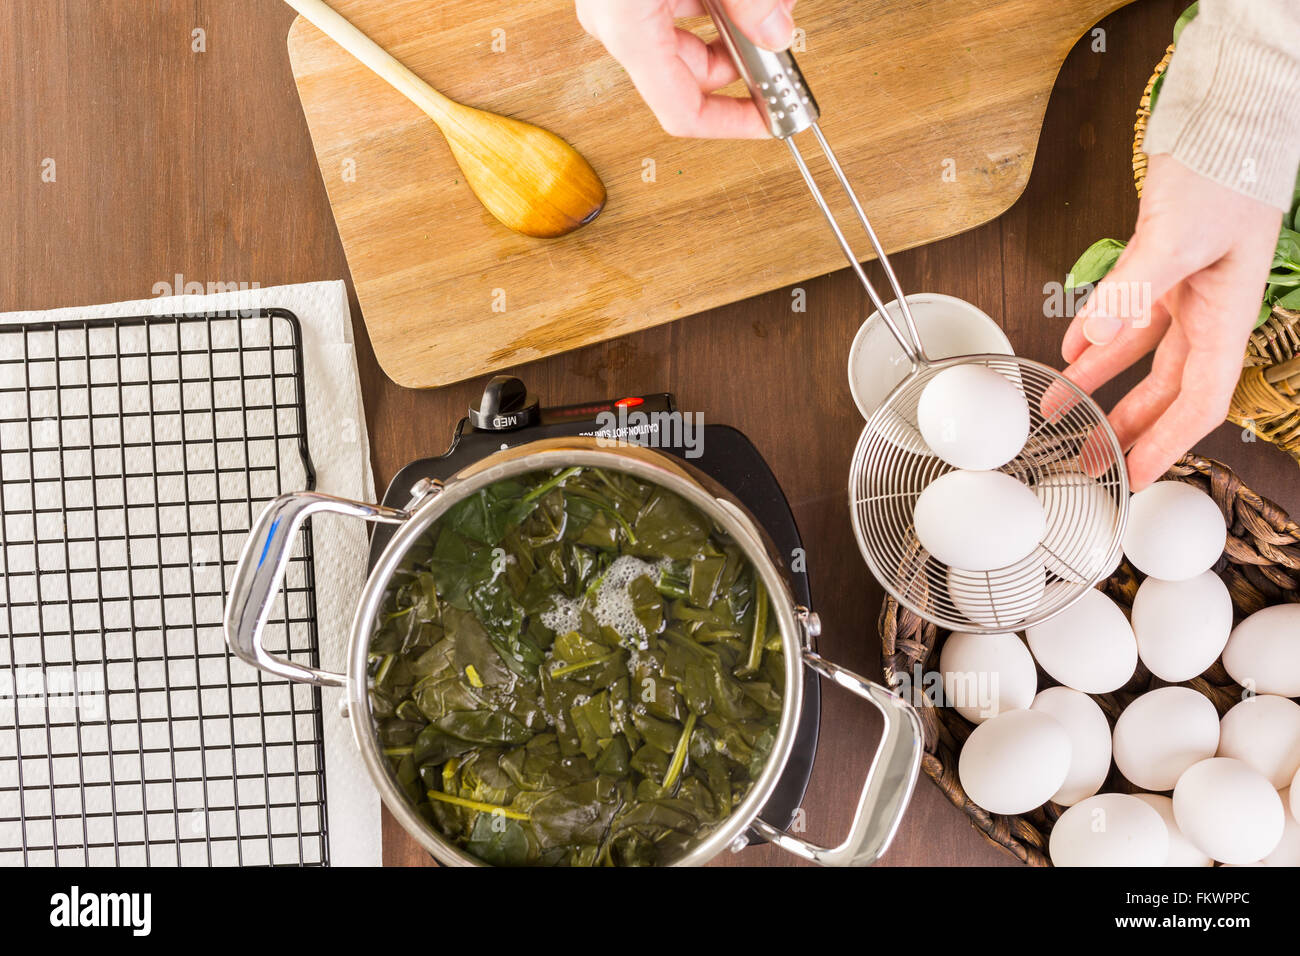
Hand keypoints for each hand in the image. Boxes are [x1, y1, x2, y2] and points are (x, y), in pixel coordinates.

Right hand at [575, 0, 795, 137]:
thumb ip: (744, 2)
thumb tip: (776, 34)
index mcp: (628, 30)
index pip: (683, 112)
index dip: (732, 124)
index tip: (770, 120)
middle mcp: (615, 22)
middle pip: (692, 71)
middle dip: (746, 57)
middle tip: (780, 45)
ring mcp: (617, 3)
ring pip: (687, 33)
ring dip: (735, 24)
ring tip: (771, 5)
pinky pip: (673, 6)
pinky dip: (714, 3)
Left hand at [1062, 154, 1281, 489]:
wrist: (1229, 113)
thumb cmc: (1223, 165)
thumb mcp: (1177, 231)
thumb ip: (1132, 287)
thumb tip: (1096, 338)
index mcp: (1226, 315)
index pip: (1201, 400)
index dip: (1169, 445)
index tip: (1137, 478)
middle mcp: (1208, 310)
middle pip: (1168, 390)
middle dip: (1129, 430)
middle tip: (1092, 463)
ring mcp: (1185, 289)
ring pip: (1142, 357)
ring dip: (1102, 388)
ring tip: (1064, 416)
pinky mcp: (1162, 267)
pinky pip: (1126, 317)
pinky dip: (1096, 339)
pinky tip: (1068, 355)